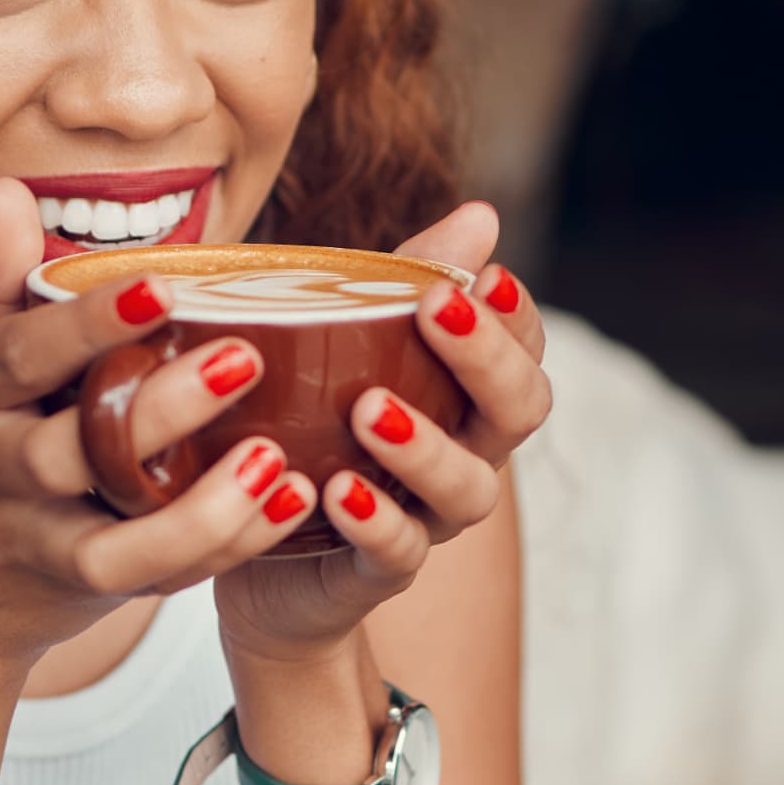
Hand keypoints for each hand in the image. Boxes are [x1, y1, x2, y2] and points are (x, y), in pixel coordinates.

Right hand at [0, 179, 327, 670]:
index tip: (161, 286)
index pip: (19, 352)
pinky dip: (218, 548)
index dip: (86, 323)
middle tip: (246, 359)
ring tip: (275, 460)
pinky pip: (149, 579)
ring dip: (198, 509)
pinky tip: (283, 506)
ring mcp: (28, 538)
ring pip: (110, 541)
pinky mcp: (75, 591)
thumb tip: (9, 190)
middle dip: (155, 411)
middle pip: (65, 449)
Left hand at [212, 200, 552, 665]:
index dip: (517, 315)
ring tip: (370, 409)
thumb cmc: (311, 429)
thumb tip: (481, 214)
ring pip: (466, 489)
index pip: (524, 349)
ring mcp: (429, 516)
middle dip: (486, 359)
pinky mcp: (378, 570)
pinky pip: (397, 552)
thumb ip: (405, 281)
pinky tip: (338, 492)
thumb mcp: (344, 344)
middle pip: (519, 411)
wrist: (259, 557)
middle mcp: (466, 455)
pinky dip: (375, 521)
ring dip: (425, 446)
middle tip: (438, 310)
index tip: (488, 274)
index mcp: (465, 396)